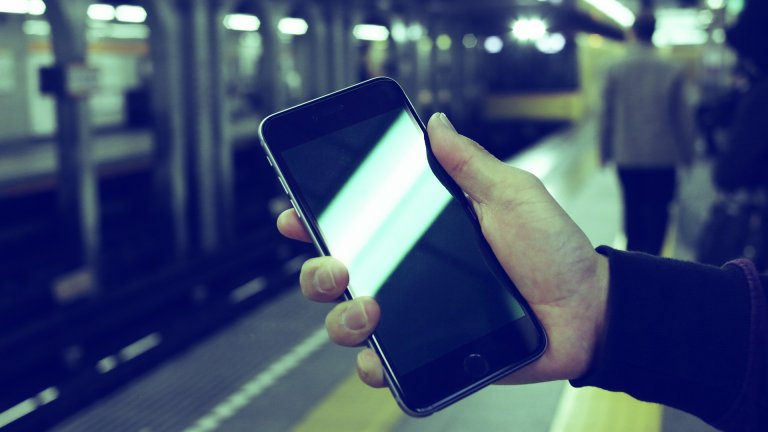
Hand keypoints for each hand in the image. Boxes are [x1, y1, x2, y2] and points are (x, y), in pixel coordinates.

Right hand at [277, 113, 609, 387]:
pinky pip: (381, 366)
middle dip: (317, 272)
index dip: (317, 217)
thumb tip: (435, 124)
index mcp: (420, 231)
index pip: (356, 223)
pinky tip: (380, 355)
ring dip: (341, 318)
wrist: (584, 311)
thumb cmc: (552, 251)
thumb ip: (469, 163)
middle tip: (337, 266)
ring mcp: (413, 316)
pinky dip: (371, 365)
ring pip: (346, 322)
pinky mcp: (427, 355)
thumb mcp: (512, 195)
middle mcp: (407, 273)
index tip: (297, 211)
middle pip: (334, 275)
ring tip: (371, 308)